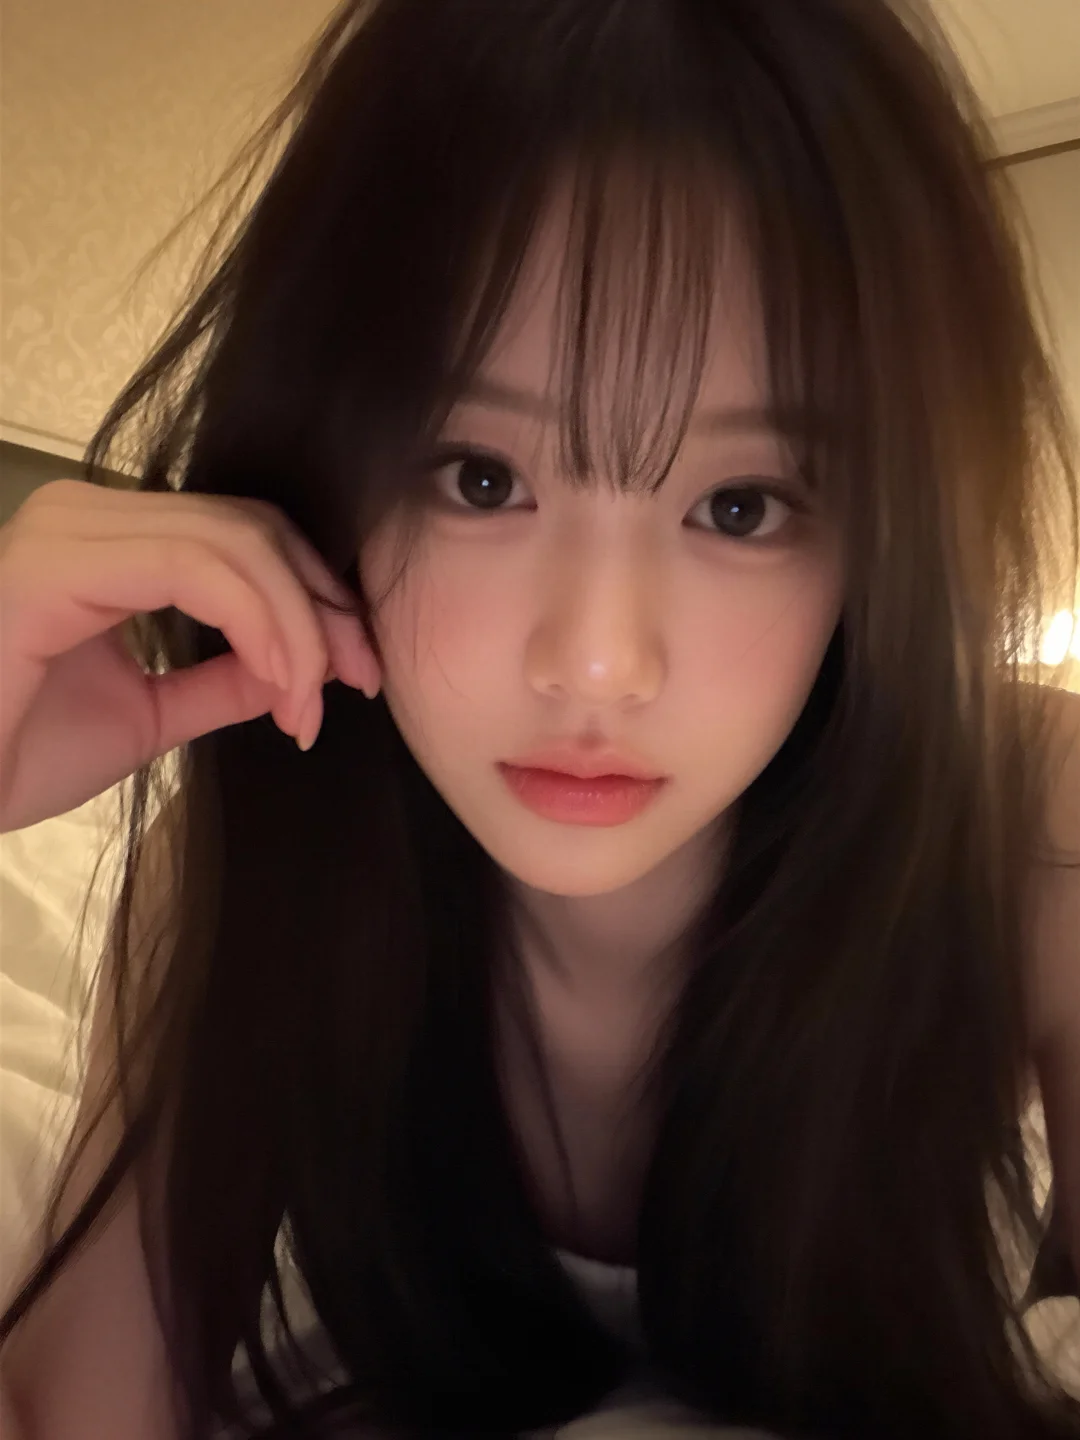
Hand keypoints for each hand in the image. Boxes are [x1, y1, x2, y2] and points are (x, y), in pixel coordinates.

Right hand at [0, 479, 380, 832]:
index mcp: (105, 541)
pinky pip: (197, 568)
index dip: (313, 596)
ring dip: (299, 625)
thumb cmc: (14, 754)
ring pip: (238, 542)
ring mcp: (70, 528)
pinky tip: (284, 685)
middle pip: (253, 528)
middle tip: (360, 682)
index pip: (242, 536)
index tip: (356, 673)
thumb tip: (297, 667)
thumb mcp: (147, 715)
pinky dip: (262, 623)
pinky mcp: (59, 560)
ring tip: (313, 701)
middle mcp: (88, 515)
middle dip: (322, 607)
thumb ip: (219, 680)